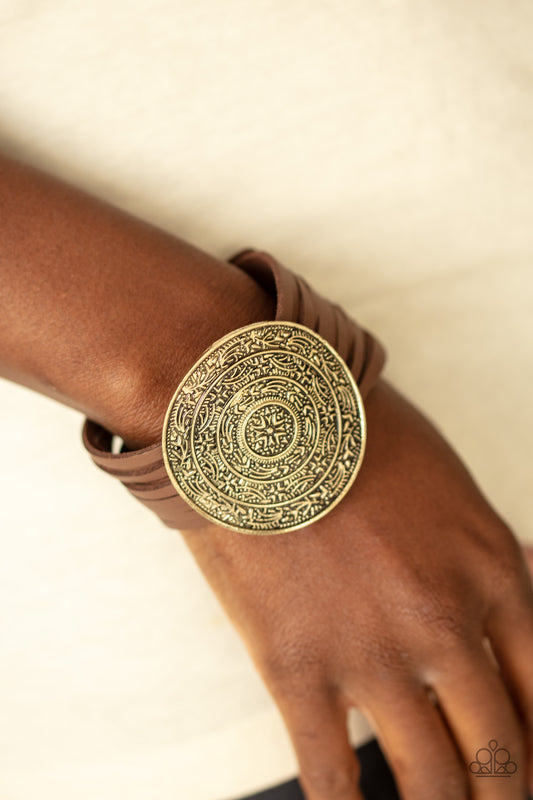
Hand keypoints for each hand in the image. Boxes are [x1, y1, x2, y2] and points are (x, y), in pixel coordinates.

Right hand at [180, 377, 532, 799]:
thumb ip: (487, 559)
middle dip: (506, 793)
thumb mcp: (450, 486)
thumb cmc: (352, 436)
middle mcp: (443, 623)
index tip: (527, 762)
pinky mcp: (298, 668)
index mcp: (491, 569)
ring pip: (434, 783)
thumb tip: (505, 624)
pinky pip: (333, 778)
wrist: (256, 414)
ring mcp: (370, 652)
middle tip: (496, 798)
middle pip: (503, 754)